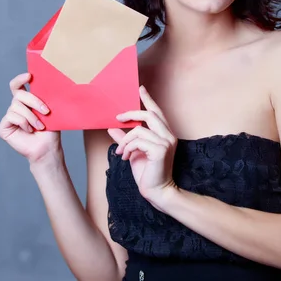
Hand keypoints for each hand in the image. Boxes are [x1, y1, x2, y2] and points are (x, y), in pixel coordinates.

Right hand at [0, 72, 61, 164]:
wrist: (47, 147)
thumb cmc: (51, 129)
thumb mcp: (50, 110)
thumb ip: (44, 97)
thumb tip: (48, 82)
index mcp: (26, 101)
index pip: (17, 85)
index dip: (20, 79)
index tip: (29, 76)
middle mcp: (16, 107)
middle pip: (19, 94)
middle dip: (34, 101)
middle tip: (46, 111)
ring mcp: (9, 116)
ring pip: (16, 106)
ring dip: (31, 117)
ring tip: (40, 126)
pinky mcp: (4, 127)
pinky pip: (12, 117)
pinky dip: (23, 123)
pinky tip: (29, 130)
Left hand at [108, 86, 177, 200]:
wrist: (157, 192)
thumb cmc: (148, 173)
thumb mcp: (133, 152)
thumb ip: (125, 139)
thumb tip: (112, 128)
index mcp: (164, 134)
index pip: (157, 112)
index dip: (148, 100)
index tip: (140, 88)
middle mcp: (168, 135)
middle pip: (149, 115)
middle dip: (131, 114)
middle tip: (117, 118)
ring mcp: (166, 142)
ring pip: (139, 130)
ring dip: (125, 141)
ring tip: (120, 152)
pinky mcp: (161, 150)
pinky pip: (138, 141)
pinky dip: (128, 148)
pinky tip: (125, 158)